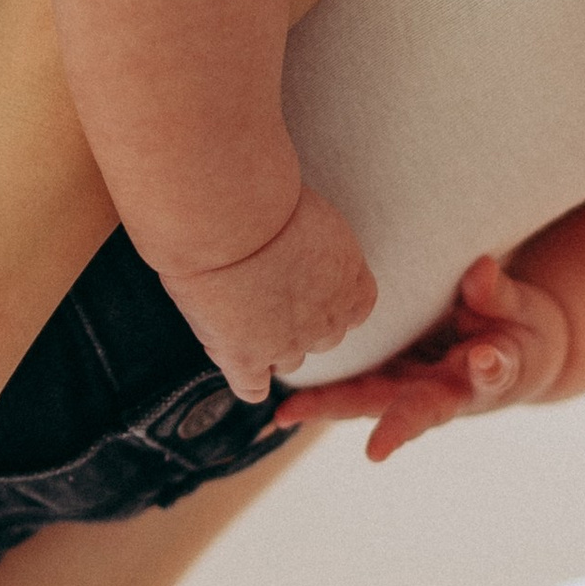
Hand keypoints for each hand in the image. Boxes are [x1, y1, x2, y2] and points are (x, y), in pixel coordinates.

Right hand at [164, 183, 379, 397]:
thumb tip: (300, 252)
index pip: (354, 310)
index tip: (303, 286)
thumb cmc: (266, 199)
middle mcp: (327, 320)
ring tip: (237, 315)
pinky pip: (252, 387)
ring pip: (287, 362)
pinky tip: (231, 357)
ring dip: (268, 347)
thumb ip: (316, 247)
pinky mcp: (246, 357)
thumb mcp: (313, 218)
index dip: (327, 302)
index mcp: (351, 281)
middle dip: (297, 323)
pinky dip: (245, 378)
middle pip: (321, 339)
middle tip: (262, 294)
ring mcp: (287, 344)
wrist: (230, 218)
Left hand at [277, 250, 571, 461]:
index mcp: (486, 377)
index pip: (489, 373)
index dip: (489, 369)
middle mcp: (445, 391)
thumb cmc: (521, 333)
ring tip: (286, 414)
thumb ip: (499, 296)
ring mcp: (418, 388)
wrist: (518, 354)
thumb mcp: (523, 314)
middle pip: (410, 406)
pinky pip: (360, 386)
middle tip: (359, 436)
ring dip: (331, 406)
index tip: (487, 360)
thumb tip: (479, 270)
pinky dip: (329, 395)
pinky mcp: (399, 378)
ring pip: (372, 399)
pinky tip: (287, 408)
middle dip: (378, 418)